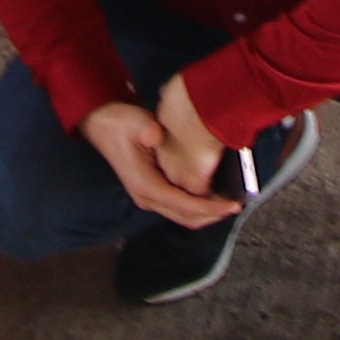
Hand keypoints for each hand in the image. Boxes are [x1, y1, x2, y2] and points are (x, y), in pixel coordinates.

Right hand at [78, 96, 238, 229]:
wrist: (102, 125)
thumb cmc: (119, 124)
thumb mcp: (134, 122)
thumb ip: (146, 129)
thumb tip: (155, 135)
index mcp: (145, 185)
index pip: (184, 205)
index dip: (210, 207)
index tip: (232, 205)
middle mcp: (147, 197)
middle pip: (186, 217)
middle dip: (213, 214)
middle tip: (237, 205)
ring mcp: (150, 197)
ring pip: (184, 216)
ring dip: (207, 213)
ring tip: (229, 202)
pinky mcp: (154, 191)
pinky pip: (180, 207)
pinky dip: (198, 206)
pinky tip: (213, 196)